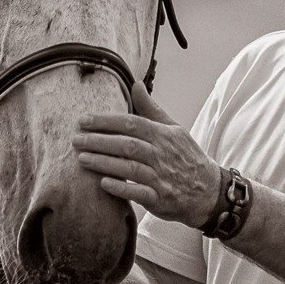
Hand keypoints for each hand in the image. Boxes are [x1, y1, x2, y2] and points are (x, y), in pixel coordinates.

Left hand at [77, 83, 224, 228]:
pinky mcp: (160, 199)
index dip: (105, 121)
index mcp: (163, 135)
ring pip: (129, 168)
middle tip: (75, 140)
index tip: (83, 121)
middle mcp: (162, 155)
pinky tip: (103, 183)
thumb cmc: (186, 156)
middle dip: (98, 141)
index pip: (131, 123)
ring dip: (104, 163)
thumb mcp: (173, 129)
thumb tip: (136, 84)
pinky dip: (121, 188)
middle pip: (127, 145)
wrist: (209, 190)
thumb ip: (151, 108)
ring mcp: (161, 178)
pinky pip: (138, 193)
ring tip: (81, 159)